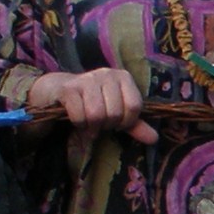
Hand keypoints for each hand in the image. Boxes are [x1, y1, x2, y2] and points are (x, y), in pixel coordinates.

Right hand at [30, 68, 156, 144]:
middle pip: (115, 113)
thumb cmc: (94, 101)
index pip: (134, 106)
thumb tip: (154, 139)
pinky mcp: (68, 88)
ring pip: (97, 115)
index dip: (126, 121)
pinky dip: (79, 124)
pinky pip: (79, 116)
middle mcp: (107, 74)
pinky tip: (78, 120)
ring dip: (92, 126)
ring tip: (89, 122)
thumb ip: (136, 125)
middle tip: (100, 122)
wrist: (59, 90)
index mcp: (123, 77)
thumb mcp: (118, 111)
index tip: (118, 123)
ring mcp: (87, 79)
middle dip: (107, 124)